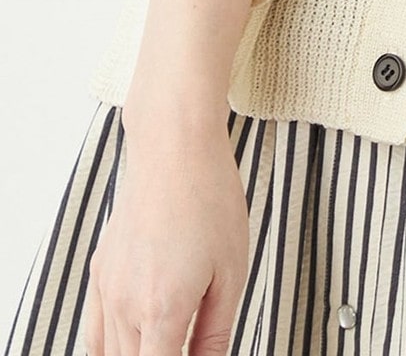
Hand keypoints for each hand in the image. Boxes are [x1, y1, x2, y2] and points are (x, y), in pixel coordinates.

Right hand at [82, 123, 248, 355]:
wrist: (175, 148)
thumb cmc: (210, 198)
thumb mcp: (232, 270)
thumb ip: (217, 331)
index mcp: (162, 310)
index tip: (194, 355)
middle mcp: (126, 305)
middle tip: (189, 346)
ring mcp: (107, 289)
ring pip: (110, 354)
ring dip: (137, 355)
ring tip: (170, 339)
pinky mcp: (100, 272)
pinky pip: (96, 330)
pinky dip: (112, 347)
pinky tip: (138, 338)